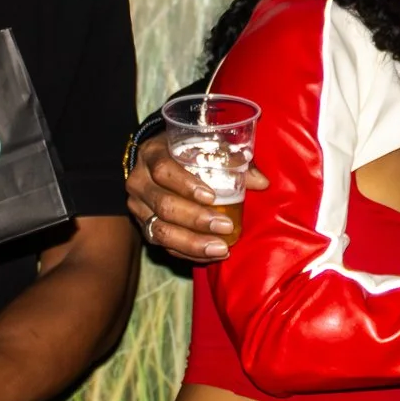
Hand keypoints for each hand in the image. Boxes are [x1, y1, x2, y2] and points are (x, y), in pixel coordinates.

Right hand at [128, 131, 270, 261]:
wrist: (157, 161)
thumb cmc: (187, 151)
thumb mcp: (204, 145)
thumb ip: (232, 160)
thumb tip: (261, 182)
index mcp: (153, 153)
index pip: (164, 170)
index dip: (186, 185)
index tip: (212, 197)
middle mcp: (139, 181)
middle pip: (163, 205)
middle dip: (196, 220)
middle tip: (225, 226)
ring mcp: (138, 206)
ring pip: (159, 231)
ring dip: (192, 243)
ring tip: (220, 249)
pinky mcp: (143, 226)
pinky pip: (162, 245)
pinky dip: (187, 252)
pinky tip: (210, 255)